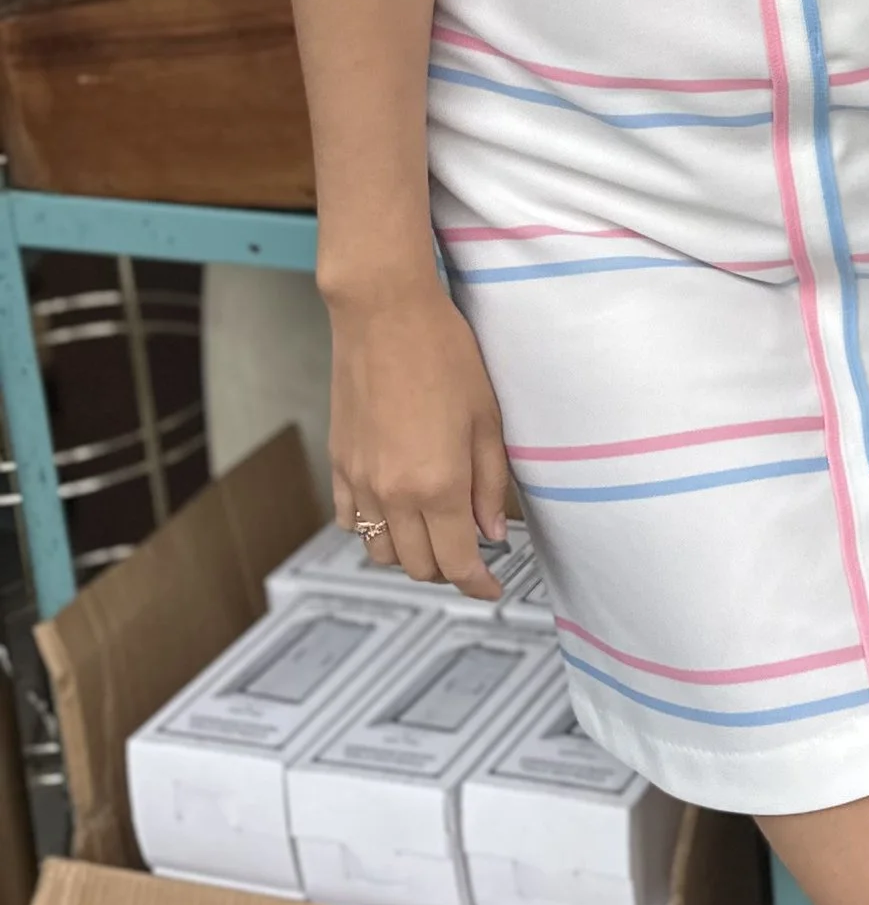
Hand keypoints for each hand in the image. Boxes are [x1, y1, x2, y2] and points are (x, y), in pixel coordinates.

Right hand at [325, 275, 509, 599]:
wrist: (383, 314)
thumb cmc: (443, 354)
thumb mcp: (487, 418)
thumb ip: (489, 482)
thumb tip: (492, 531)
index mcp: (436, 485)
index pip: (457, 562)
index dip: (478, 585)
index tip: (492, 589)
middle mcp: (392, 492)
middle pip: (418, 565)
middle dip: (449, 568)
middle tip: (473, 550)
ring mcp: (360, 481)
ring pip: (381, 551)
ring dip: (410, 553)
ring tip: (436, 530)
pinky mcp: (339, 463)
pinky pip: (351, 521)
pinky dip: (375, 529)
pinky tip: (396, 509)